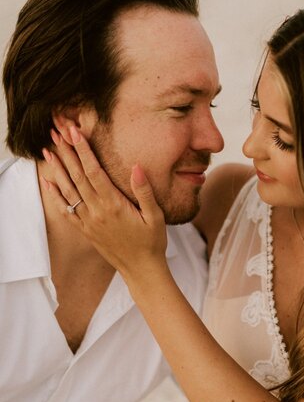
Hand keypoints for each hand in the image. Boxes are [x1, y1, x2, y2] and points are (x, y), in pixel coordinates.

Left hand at [42, 125, 167, 276]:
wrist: (141, 270)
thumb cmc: (152, 242)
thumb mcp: (156, 216)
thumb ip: (144, 191)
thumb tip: (136, 167)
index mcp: (114, 205)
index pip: (94, 171)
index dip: (83, 150)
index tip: (75, 132)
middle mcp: (96, 211)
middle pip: (78, 176)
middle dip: (67, 152)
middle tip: (57, 132)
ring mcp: (88, 221)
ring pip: (68, 190)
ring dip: (58, 169)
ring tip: (49, 150)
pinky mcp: (85, 230)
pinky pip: (65, 210)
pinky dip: (55, 195)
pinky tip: (48, 182)